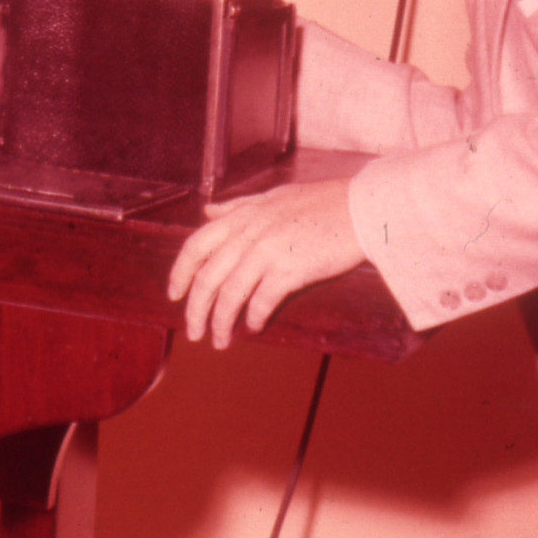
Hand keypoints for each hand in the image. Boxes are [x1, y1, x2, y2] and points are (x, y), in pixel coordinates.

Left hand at [167, 180, 364, 347]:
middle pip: (207, 278)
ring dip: (220, 322)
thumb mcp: (272, 196)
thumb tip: (207, 211)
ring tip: (219, 340)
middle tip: (193, 332)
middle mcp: (248, 234)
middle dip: (195, 310)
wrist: (363, 208)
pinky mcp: (290, 269)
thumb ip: (237, 206)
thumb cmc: (321, 202)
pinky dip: (254, 317)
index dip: (180, 273)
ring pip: (230, 295)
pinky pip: (262, 300)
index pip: (195, 247)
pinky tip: (254, 326)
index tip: (174, 295)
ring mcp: (267, 251)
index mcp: (240, 217)